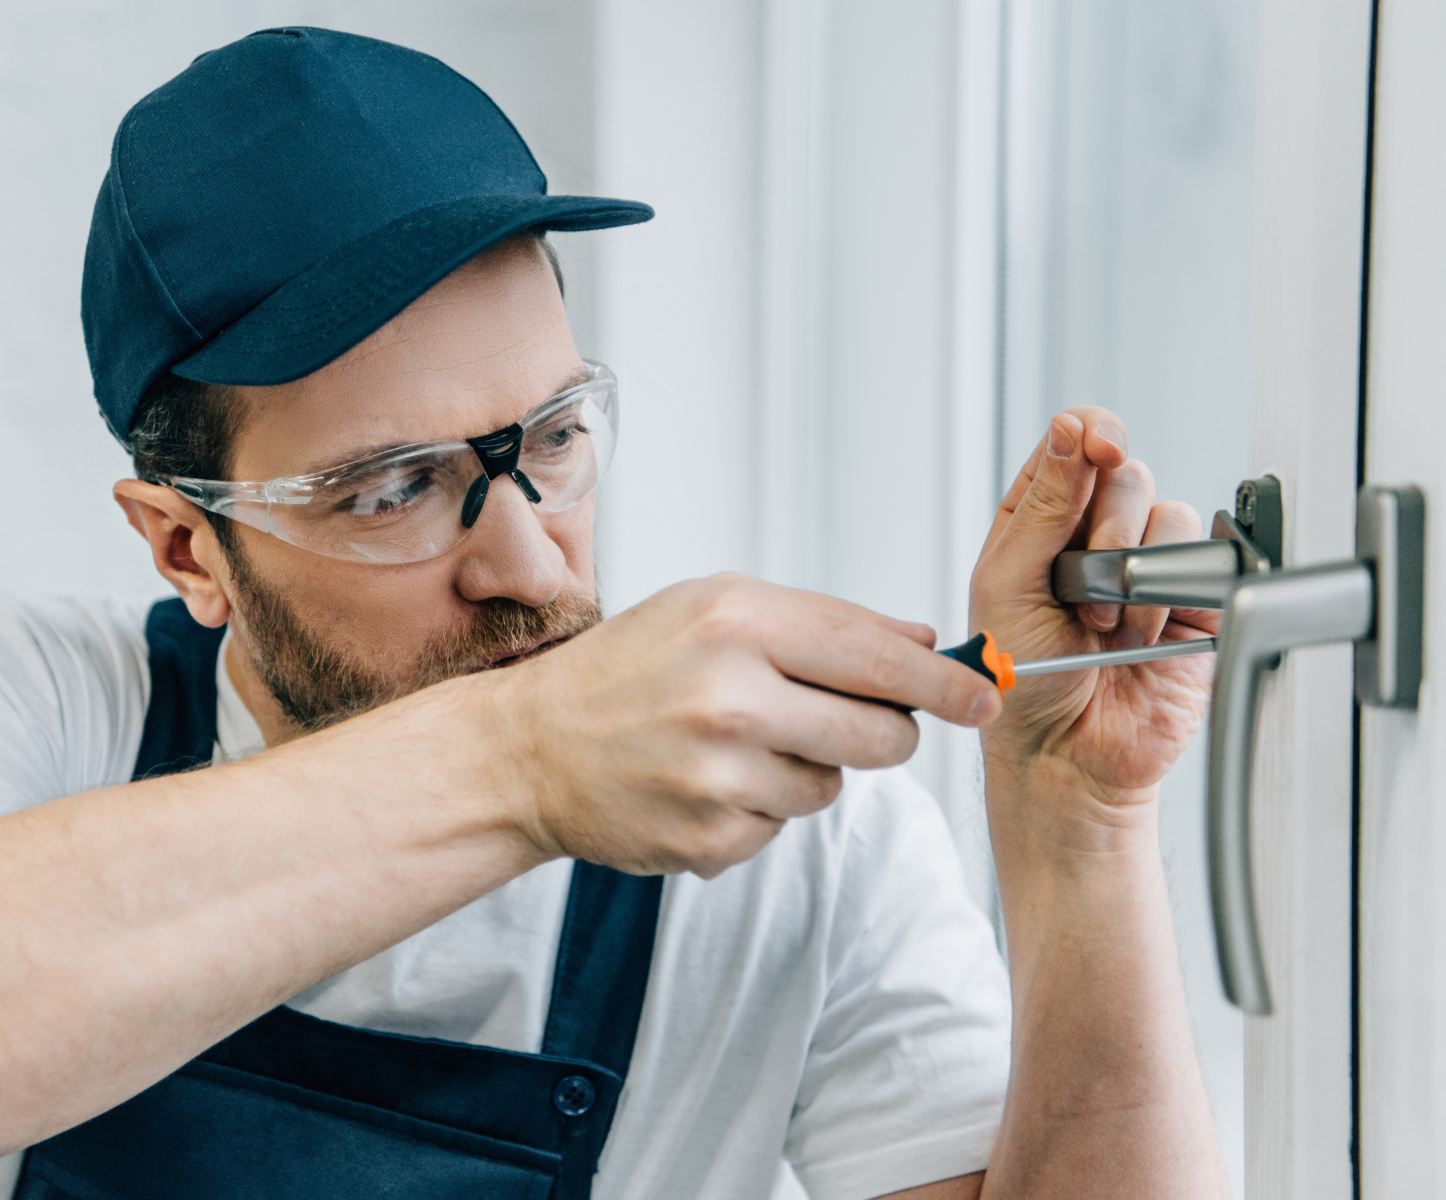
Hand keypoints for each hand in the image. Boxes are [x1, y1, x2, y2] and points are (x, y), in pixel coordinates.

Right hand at [487, 574, 1000, 876]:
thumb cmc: (626, 669)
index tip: (986, 696)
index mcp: (735, 622)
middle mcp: (728, 698)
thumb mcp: (715, 608)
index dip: (946, 683)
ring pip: (832, 789)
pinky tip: (705, 784)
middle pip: (880, 736)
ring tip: (739, 746)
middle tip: (852, 723)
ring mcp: (717, 776)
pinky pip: (780, 830)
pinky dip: (758, 811)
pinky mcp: (706, 839)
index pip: (878, 658)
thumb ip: (825, 622)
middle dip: (885, 733)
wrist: (530, 747)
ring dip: (807, 772)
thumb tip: (926, 643)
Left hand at [971, 408, 1217, 816]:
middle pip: (1125, 472)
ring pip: (1167, 513)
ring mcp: (1145, 566)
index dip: (1088, 433)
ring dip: (1132, 572)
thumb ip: (1043, 506)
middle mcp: (1094, 535)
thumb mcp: (1007, 583)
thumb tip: (1070, 430)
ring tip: (1104, 626)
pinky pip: (1203, 561)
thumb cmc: (1020, 679)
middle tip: (1079, 588)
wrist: (1064, 754)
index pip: (1072, 443)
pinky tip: (1140, 636)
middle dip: (1105, 526)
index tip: (1094, 445)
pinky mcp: (1192, 599)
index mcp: (1039, 519)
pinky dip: (1168, 596)